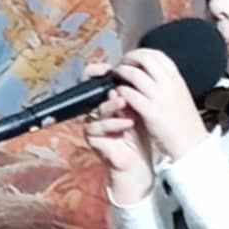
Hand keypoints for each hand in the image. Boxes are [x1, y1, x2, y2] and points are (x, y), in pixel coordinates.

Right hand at [84, 57, 154, 202]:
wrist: (138, 160)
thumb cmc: (139, 133)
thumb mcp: (139, 108)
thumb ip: (132, 92)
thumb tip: (130, 74)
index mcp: (106, 98)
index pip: (96, 80)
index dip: (97, 71)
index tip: (108, 68)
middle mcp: (96, 108)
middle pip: (89, 91)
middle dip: (98, 85)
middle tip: (112, 84)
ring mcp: (92, 122)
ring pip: (97, 109)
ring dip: (111, 106)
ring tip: (125, 104)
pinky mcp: (90, 136)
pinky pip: (98, 127)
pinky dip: (114, 124)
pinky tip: (127, 123)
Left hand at [109, 47, 207, 162]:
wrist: (191, 143)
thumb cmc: (183, 122)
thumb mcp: (179, 94)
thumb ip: (166, 82)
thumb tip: (148, 73)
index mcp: (176, 77)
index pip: (155, 54)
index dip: (139, 53)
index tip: (131, 60)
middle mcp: (168, 82)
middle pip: (143, 58)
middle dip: (128, 59)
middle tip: (120, 67)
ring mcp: (158, 96)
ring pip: (133, 73)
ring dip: (121, 73)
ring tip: (116, 80)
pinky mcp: (149, 111)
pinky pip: (129, 93)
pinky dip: (120, 91)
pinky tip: (118, 96)